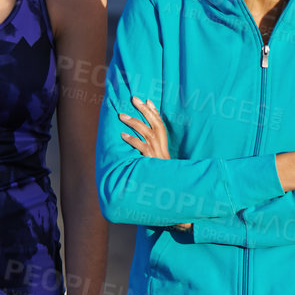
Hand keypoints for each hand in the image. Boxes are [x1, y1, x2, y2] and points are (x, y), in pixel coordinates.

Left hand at [119, 97, 189, 228]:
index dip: (154, 112)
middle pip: (155, 125)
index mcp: (165, 148)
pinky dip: (132, 141)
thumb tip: (143, 142)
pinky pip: (142, 149)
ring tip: (122, 115)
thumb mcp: (160, 164)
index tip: (146, 100)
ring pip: (147, 133)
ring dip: (134, 122)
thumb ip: (153, 152)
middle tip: (133, 99)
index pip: (161, 125)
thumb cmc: (162, 180)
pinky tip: (122, 136)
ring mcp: (157, 155)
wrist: (172, 195)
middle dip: (144, 110)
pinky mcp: (152, 162)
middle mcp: (162, 149)